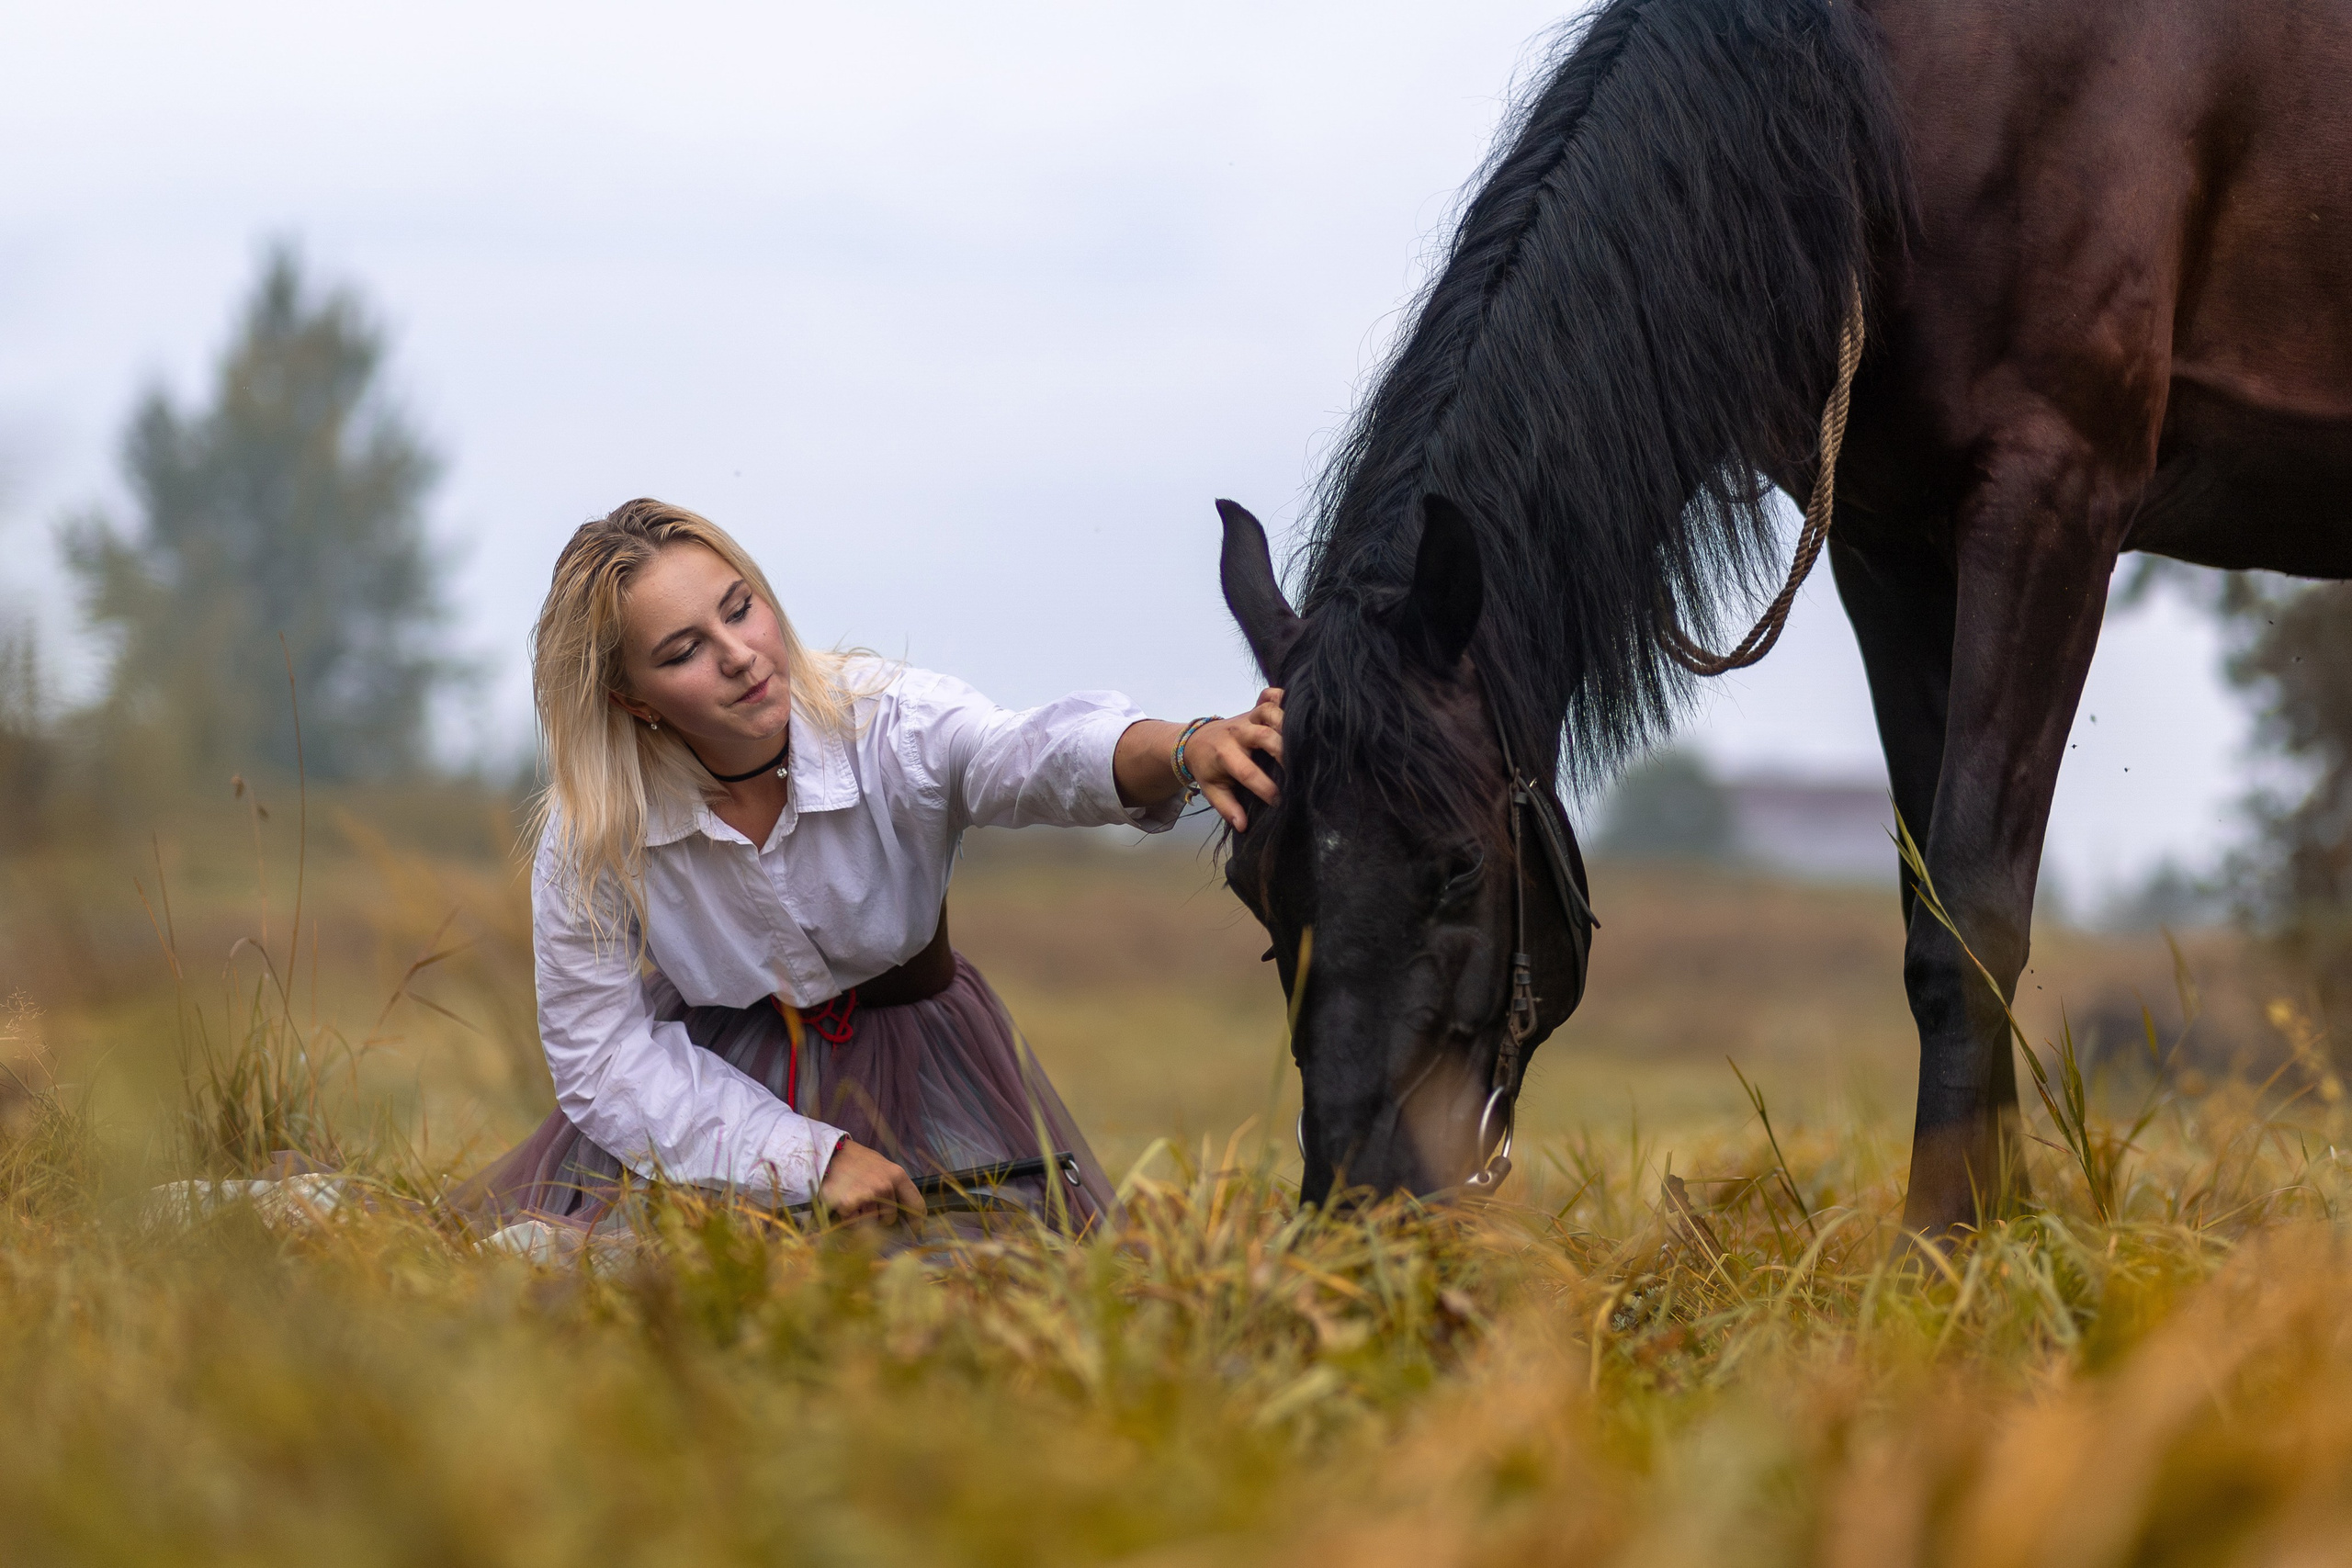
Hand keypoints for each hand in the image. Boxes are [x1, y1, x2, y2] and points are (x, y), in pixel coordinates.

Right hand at [816, 1138, 924, 1224]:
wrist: (830, 1153)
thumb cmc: (858, 1161)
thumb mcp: (882, 1166)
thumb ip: (894, 1186)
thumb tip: (903, 1210)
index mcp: (897, 1176)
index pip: (916, 1204)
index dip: (916, 1221)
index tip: (913, 1230)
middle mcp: (884, 1186)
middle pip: (889, 1219)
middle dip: (880, 1218)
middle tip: (868, 1205)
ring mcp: (867, 1196)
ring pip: (870, 1222)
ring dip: (862, 1217)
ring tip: (854, 1199)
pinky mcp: (848, 1204)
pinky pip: (853, 1224)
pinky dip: (849, 1219)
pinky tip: (844, 1204)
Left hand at [1187, 687, 1284, 830]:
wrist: (1195, 741)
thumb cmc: (1208, 769)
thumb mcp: (1212, 791)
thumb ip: (1227, 808)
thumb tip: (1243, 825)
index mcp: (1224, 755)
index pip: (1247, 772)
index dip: (1266, 788)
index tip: (1280, 802)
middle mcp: (1237, 732)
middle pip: (1263, 737)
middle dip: (1283, 753)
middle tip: (1298, 770)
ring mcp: (1246, 717)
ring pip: (1268, 711)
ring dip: (1286, 723)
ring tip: (1303, 741)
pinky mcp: (1253, 708)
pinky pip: (1269, 696)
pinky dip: (1283, 697)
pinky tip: (1296, 709)